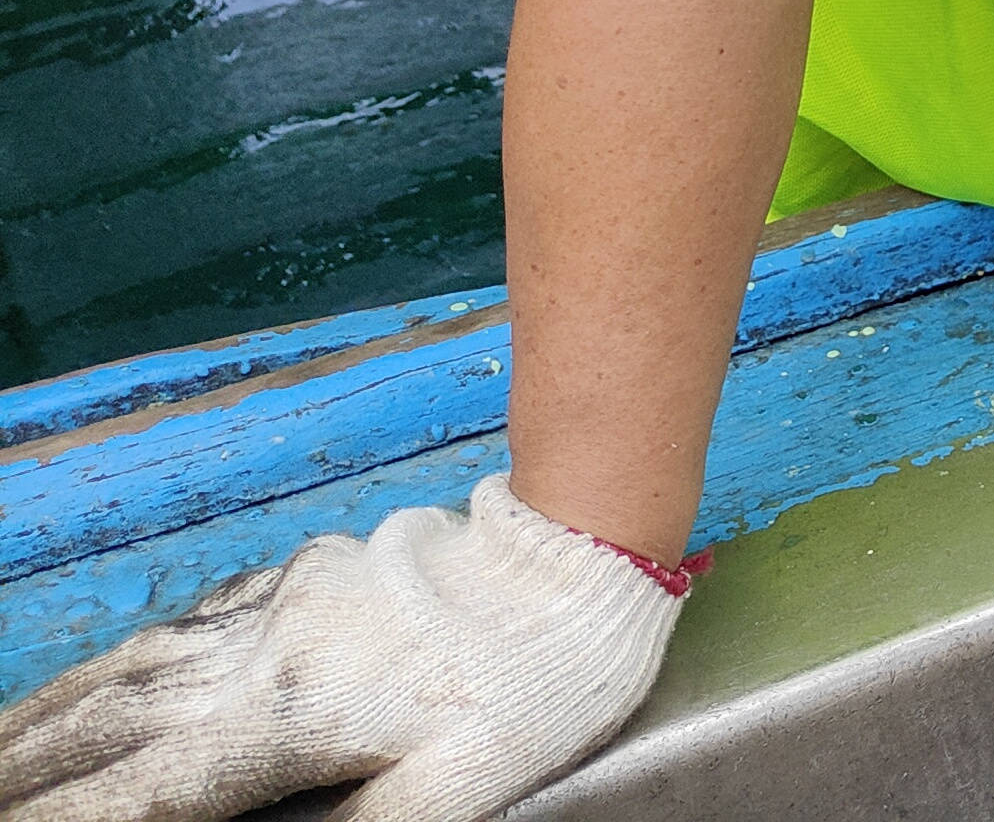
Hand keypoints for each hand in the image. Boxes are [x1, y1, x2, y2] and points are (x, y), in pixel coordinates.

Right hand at [0, 477, 682, 821]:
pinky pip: (185, 626)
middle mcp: (263, 656)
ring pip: (134, 667)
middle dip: (28, 770)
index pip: (144, 794)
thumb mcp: (451, 793)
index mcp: (291, 719)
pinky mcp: (304, 577)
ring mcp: (279, 606)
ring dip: (56, 715)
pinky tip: (107, 681)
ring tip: (0, 752)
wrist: (578, 557)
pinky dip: (124, 662)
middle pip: (111, 725)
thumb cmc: (532, 688)